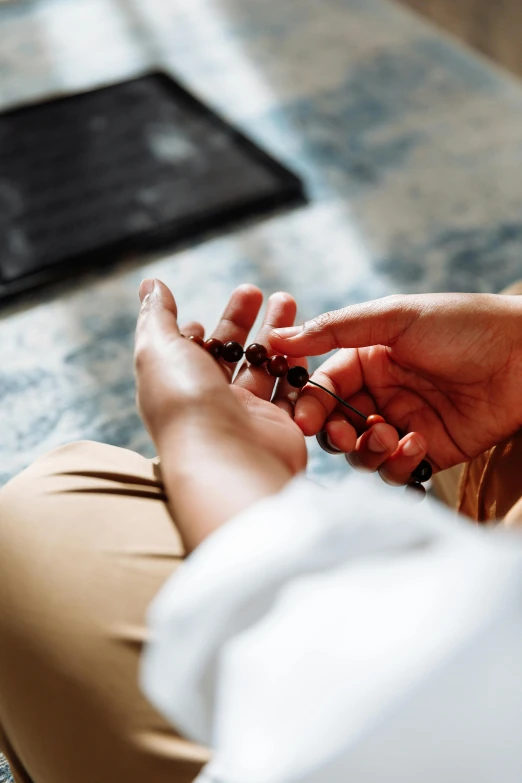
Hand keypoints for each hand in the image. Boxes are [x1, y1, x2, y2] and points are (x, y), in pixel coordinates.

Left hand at [135, 279, 306, 549]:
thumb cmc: (185, 403)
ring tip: (288, 300)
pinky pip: (290, 392)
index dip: (203, 331)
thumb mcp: (158, 349)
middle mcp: (210, 401)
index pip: (192, 352)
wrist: (226, 458)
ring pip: (263, 367)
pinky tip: (303, 341)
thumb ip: (156, 315)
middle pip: (231, 354)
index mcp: (179, 385)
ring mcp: (246, 415)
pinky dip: (295, 367)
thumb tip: (150, 284)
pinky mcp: (278, 426)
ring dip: (276, 334)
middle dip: (244, 319)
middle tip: (260, 291)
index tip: (212, 313)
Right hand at [269, 293, 521, 483]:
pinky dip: (398, 464)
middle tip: (345, 436)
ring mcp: (403, 424)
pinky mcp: (428, 452)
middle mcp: (381, 394)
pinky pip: (396, 470)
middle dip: (336, 435)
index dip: (310, 405)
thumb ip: (334, 329)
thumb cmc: (462, 326)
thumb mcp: (393, 317)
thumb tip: (276, 338)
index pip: (323, 388)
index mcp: (367, 360)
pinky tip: (416, 444)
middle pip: (336, 427)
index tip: (303, 420)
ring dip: (367, 451)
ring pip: (361, 454)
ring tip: (389, 436)